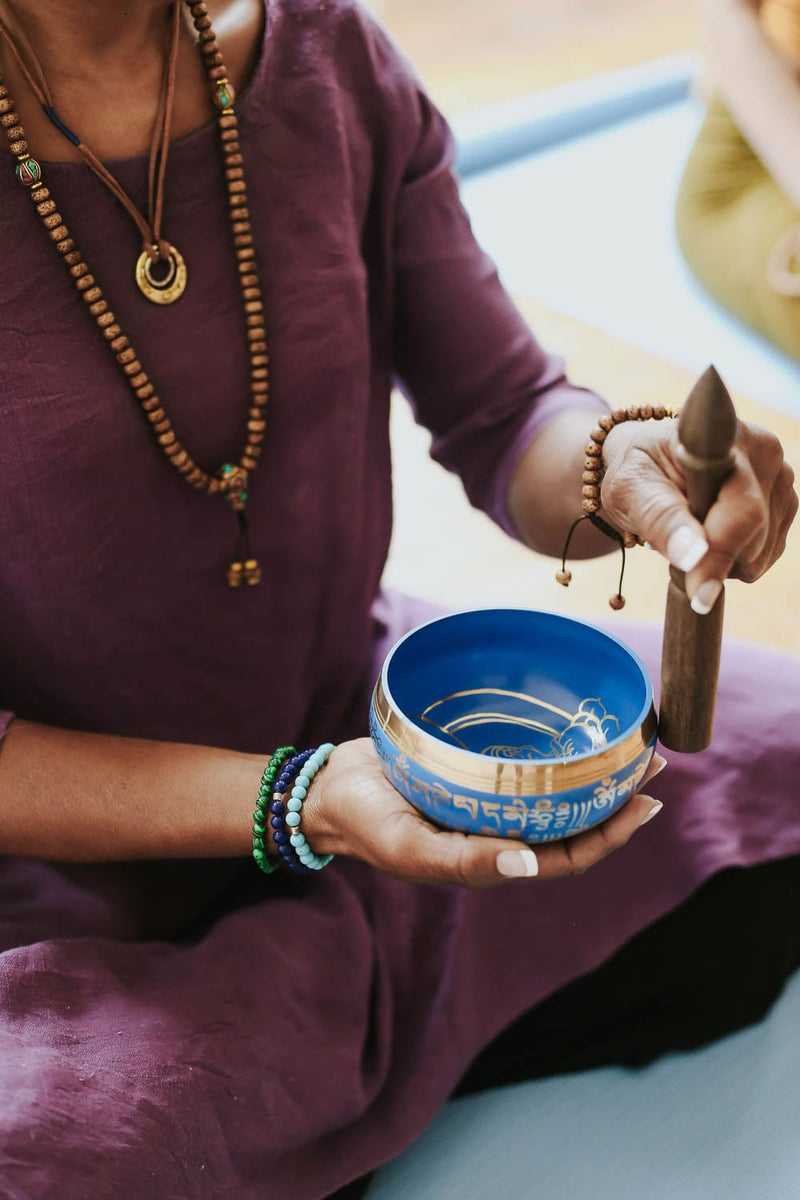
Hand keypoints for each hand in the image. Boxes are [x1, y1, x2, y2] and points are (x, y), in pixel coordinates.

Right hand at [300, 739, 665, 888]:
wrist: (327, 791)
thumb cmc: (365, 823)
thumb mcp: (410, 847)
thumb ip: (466, 861)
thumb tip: (530, 866)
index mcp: (491, 860)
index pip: (567, 855)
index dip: (611, 834)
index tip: (646, 801)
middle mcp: (496, 832)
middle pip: (570, 822)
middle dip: (613, 797)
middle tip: (651, 761)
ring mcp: (485, 803)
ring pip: (551, 792)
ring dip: (589, 772)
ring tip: (624, 743)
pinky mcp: (470, 772)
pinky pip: (521, 765)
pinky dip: (550, 752)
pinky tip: (565, 728)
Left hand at [600, 417, 797, 610]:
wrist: (652, 462)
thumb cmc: (638, 472)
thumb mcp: (631, 490)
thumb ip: (661, 519)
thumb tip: (693, 556)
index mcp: (727, 440)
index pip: (740, 508)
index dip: (722, 551)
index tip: (699, 596)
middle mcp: (765, 453)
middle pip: (753, 536)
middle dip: (710, 559)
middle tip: (669, 546)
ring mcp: (781, 478)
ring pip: (761, 552)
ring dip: (721, 560)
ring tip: (687, 533)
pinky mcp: (784, 503)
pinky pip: (766, 555)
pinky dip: (734, 559)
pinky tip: (709, 536)